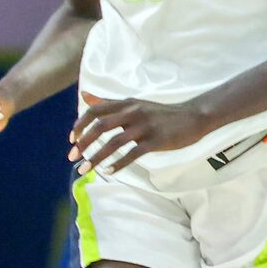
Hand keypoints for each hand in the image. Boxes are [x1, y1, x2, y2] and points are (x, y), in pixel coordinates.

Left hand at [70, 93, 213, 176]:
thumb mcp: (134, 103)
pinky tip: (109, 172)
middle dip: (83, 143)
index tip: (73, 140)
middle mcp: (133, 112)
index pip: (95, 111)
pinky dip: (119, 164)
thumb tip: (84, 96)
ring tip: (86, 170)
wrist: (193, 116)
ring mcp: (145, 126)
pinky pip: (133, 153)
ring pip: (114, 142)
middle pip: (101, 126)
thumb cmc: (161, 113)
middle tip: (73, 157)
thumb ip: (109, 102)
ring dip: (97, 157)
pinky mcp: (156, 140)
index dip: (80, 125)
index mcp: (126, 104)